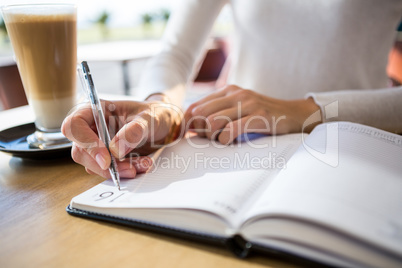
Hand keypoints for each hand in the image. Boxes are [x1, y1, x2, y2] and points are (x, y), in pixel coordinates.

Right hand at [62, 98, 182, 178]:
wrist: (165, 124)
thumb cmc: (155, 114)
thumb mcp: (151, 118)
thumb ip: (135, 130)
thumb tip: (115, 149)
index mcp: (96, 110)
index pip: (74, 125)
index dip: (86, 143)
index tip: (107, 158)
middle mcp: (92, 127)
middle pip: (80, 151)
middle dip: (105, 164)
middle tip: (130, 169)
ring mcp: (96, 144)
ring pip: (93, 165)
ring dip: (117, 170)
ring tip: (143, 164)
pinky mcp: (106, 158)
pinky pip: (107, 170)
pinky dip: (123, 172)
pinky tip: (141, 165)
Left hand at [184, 85, 320, 143]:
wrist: (294, 114)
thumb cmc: (263, 115)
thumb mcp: (240, 108)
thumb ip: (219, 113)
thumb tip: (193, 127)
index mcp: (228, 91)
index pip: (196, 106)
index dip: (187, 122)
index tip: (189, 135)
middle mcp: (236, 94)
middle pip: (201, 114)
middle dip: (199, 131)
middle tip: (208, 139)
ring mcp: (248, 104)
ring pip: (213, 122)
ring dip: (212, 137)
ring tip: (221, 140)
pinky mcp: (259, 116)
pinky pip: (231, 130)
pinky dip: (225, 140)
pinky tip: (230, 142)